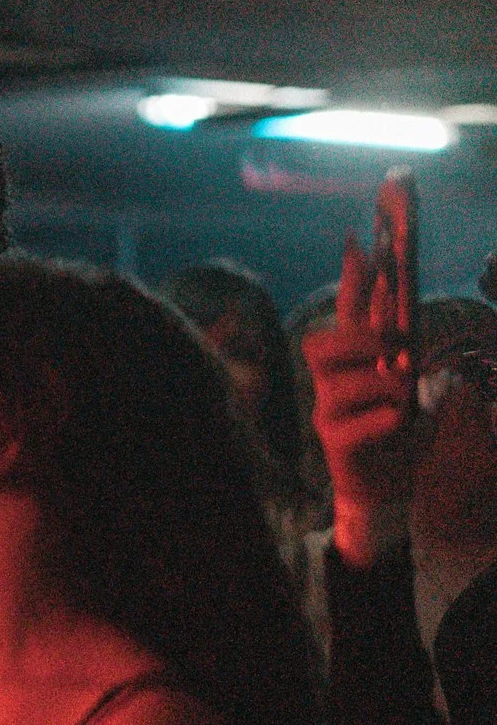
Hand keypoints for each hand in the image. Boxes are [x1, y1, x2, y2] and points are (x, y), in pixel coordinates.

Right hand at [307, 235, 417, 564]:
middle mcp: (330, 382)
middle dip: (358, 340)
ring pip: (341, 383)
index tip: (360, 240)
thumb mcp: (404, 380)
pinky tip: (400, 425)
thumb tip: (402, 301)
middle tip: (391, 349)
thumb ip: (399, 344)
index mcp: (351, 361)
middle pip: (320, 343)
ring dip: (379, 384)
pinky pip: (358, 423)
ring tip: (402, 395)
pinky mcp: (335, 443)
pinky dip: (387, 420)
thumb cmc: (397, 428)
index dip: (352, 277)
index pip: (347, 310)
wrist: (388, 484)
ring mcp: (327, 412)